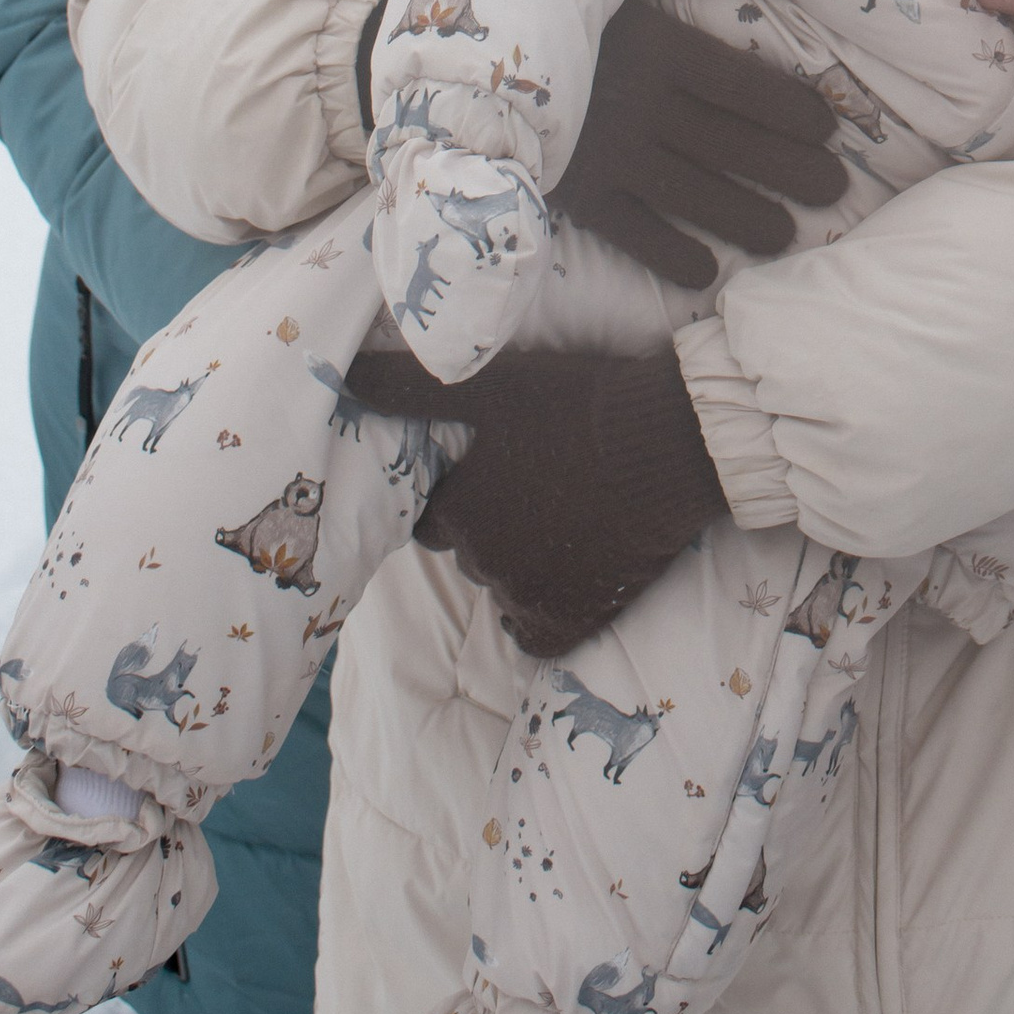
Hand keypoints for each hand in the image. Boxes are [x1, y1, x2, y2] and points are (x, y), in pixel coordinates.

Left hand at [345, 343, 723, 659]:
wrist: (671, 443)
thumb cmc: (578, 405)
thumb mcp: (492, 384)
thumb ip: (410, 387)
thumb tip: (343, 376)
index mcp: (460, 510)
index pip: (433, 519)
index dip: (459, 497)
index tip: (492, 474)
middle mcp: (484, 561)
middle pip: (470, 553)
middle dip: (491, 528)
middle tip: (534, 489)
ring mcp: (531, 594)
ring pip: (504, 589)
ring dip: (522, 563)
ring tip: (562, 520)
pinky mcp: (577, 616)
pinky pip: (536, 637)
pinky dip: (542, 615)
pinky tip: (563, 579)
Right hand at [556, 0, 848, 289]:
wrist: (458, 57)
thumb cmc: (542, 1)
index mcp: (657, 46)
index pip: (744, 85)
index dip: (791, 110)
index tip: (827, 128)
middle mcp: (641, 104)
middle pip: (733, 143)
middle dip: (790, 170)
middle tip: (834, 190)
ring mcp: (608, 154)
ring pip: (695, 193)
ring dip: (746, 218)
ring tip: (787, 236)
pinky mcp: (574, 192)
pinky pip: (632, 232)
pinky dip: (670, 255)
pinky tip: (708, 272)